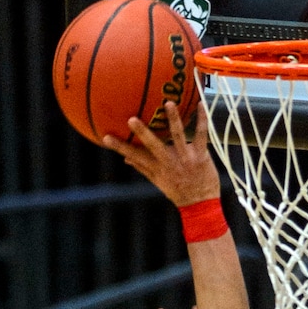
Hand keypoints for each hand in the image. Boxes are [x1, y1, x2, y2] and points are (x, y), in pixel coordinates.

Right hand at [103, 102, 219, 207]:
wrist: (201, 205)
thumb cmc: (179, 192)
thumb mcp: (159, 182)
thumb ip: (142, 168)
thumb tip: (125, 158)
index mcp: (156, 167)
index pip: (134, 155)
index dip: (119, 147)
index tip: (104, 137)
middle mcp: (169, 162)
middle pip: (153, 145)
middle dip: (142, 133)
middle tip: (130, 119)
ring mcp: (186, 158)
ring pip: (178, 136)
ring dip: (173, 119)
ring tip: (168, 103)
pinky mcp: (201, 156)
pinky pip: (201, 135)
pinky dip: (202, 119)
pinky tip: (201, 104)